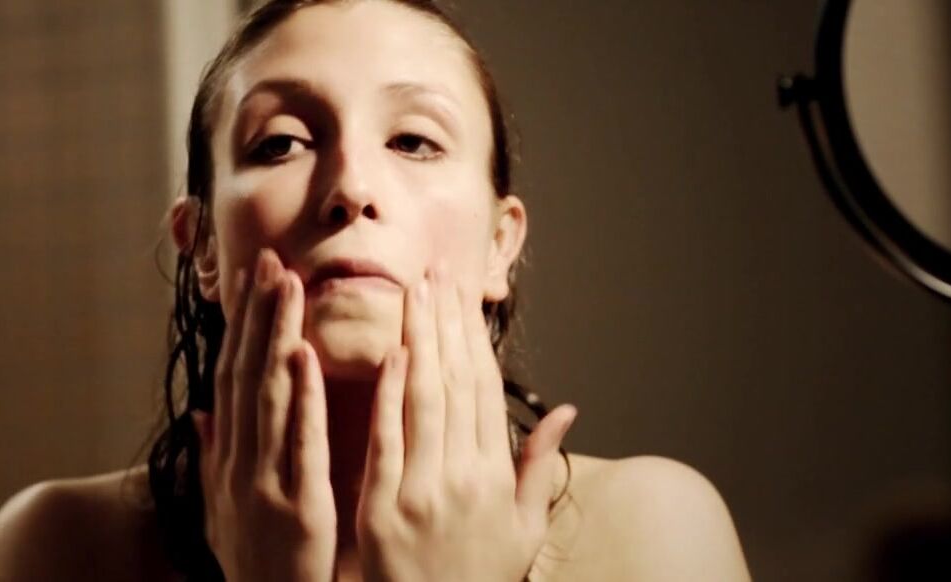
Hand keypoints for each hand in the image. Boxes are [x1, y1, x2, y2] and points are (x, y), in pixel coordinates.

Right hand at [190, 249, 336, 581]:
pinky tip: (303, 355)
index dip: (242, 326)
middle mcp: (238, 464)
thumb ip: (214, 462)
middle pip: (246, 374)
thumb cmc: (258, 567)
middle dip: (258, 314)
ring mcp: (263, 483)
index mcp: (229, 462)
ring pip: (267, 396)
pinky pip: (297, 442)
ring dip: (276, 335)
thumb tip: (201, 416)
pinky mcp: (295, 505)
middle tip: (271, 259)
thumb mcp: (224, 512)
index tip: (253, 280)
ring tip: (287, 285)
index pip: (233, 378)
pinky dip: (298, 397)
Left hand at [355, 265, 577, 581]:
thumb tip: (567, 411)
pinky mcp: (384, 510)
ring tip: (414, 292)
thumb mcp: (524, 529)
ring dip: (420, 340)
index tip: (463, 297)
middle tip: (436, 272)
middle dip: (446, 322)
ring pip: (425, 400)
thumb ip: (539, 466)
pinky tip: (391, 353)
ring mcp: (424, 491)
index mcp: (497, 476)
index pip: (486, 390)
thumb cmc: (477, 580)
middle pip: (457, 382)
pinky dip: (390, 395)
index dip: (474, 338)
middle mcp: (465, 476)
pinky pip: (389, 441)